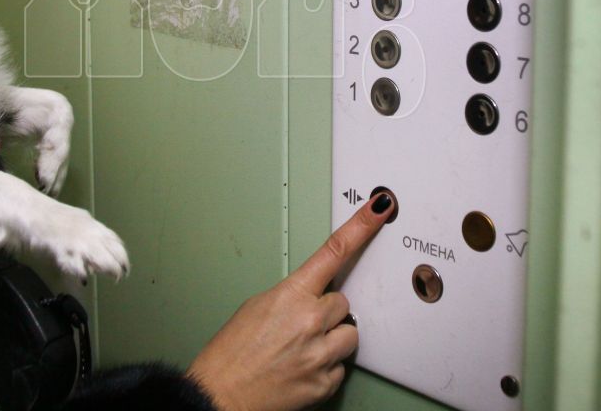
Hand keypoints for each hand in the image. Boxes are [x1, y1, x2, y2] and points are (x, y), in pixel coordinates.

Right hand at [188, 193, 393, 410]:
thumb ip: (292, 296)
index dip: (361, 226)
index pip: (334, 251)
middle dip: (327, 312)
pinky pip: (341, 367)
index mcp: (291, 295)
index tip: (379, 209)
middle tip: (300, 326)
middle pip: (343, 303)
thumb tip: (311, 297)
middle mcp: (310, 321)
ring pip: (350, 334)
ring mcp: (319, 353)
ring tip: (302, 349)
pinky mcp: (325, 383)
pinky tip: (302, 368)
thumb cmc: (231, 353)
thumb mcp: (257, 307)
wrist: (221, 395)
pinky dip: (326, 367)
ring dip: (331, 339)